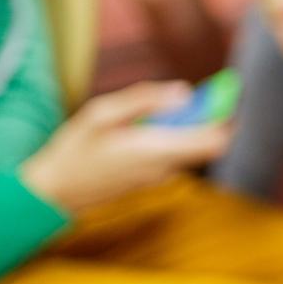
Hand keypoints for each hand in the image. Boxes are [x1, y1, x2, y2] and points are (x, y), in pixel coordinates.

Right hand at [21, 82, 231, 211]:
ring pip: (196, 149)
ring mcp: (161, 176)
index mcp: (157, 150)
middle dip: (215, 118)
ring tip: (174, 105)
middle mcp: (166, 167)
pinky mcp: (154, 179)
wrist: (55, 191)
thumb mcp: (102, 113)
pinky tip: (156, 123)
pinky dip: (179, 137)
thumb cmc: (74, 148)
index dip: (227, 115)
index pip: (215, 140)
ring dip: (195, 126)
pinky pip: (178, 154)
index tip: (227, 91)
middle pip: (212, 144)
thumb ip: (145, 100)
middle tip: (207, 93)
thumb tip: (185, 91)